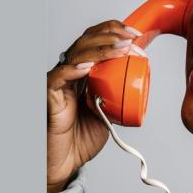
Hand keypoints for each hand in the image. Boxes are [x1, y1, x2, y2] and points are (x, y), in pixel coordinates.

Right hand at [46, 20, 145, 192]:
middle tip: (133, 39)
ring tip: (121, 49)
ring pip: (76, 54)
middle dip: (112, 34)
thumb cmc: (84, 136)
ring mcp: (59, 81)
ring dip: (101, 49)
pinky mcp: (49, 95)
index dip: (114, 31)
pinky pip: (58, 77)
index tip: (137, 35)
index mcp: (85, 71)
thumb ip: (121, 94)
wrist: (67, 160)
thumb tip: (143, 81)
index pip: (96, 40)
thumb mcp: (111, 110)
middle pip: (87, 40)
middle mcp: (71, 71)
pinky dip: (73, 70)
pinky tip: (88, 67)